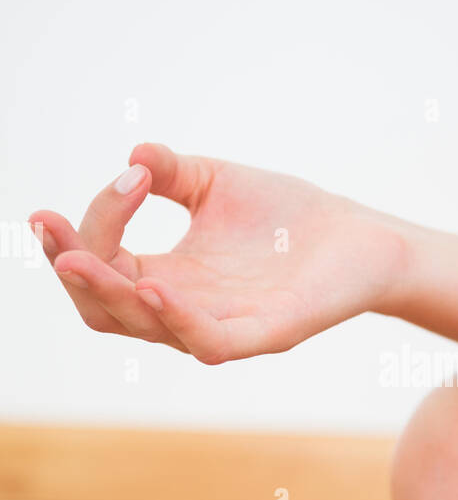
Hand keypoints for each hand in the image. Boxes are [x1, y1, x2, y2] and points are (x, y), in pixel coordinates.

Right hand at [29, 144, 407, 363]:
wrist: (364, 238)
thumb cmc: (289, 216)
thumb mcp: (217, 183)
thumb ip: (171, 172)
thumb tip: (132, 156)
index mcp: (167, 278)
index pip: (102, 265)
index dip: (86, 229)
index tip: (117, 178)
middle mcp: (185, 310)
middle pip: (104, 310)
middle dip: (71, 271)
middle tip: (52, 230)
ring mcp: (222, 327)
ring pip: (145, 328)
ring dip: (107, 293)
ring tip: (78, 257)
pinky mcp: (265, 334)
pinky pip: (209, 342)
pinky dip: (177, 319)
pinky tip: (155, 286)